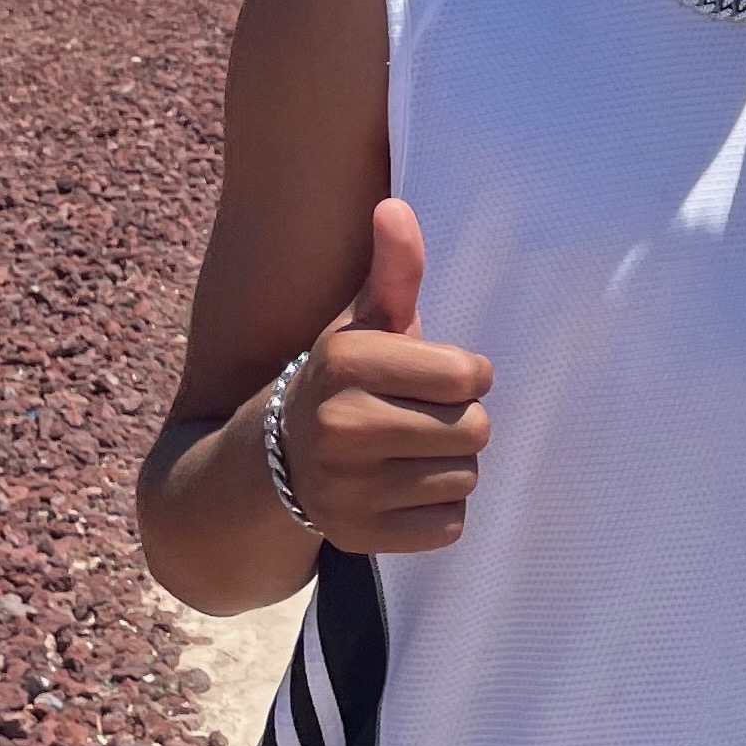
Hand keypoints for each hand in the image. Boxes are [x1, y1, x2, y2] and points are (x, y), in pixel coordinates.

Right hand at [282, 198, 492, 551]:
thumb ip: (393, 271)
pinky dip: (437, 511)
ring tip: (410, 451)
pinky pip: (448, 525)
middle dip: (460, 421)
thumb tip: (394, 207)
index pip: (470, 374)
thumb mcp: (363, 324)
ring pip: (464, 478)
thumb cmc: (343, 381)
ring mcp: (347, 490)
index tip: (439, 376)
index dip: (467, 374)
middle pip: (474, 430)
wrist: (272, 460)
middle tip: (421, 417)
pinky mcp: (360, 538)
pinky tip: (402, 489)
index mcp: (347, 363)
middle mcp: (341, 427)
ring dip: (450, 465)